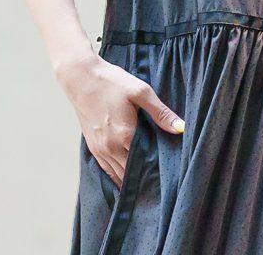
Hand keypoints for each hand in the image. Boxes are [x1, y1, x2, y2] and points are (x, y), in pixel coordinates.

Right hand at [56, 52, 184, 188]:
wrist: (81, 78)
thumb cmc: (112, 82)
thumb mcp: (140, 92)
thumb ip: (161, 113)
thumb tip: (180, 128)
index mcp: (124, 136)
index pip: (144, 165)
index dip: (156, 172)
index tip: (169, 177)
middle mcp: (110, 148)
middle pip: (130, 174)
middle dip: (145, 179)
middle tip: (162, 184)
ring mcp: (99, 149)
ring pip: (117, 175)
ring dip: (130, 179)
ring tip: (147, 184)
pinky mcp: (92, 146)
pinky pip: (106, 170)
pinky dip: (117, 175)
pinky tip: (127, 176)